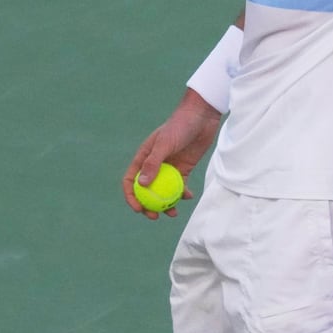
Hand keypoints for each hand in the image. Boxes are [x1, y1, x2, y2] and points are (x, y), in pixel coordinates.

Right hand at [120, 90, 222, 219]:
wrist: (201, 116)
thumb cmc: (180, 126)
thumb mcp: (165, 143)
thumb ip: (153, 163)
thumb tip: (142, 185)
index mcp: (144, 157)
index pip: (131, 180)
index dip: (131, 197)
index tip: (139, 209)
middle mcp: (154, 164)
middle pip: (146, 190)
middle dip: (148, 206)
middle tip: (155, 216)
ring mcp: (169, 167)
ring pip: (164, 191)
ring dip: (167, 204)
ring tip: (173, 212)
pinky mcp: (184, 168)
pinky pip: (180, 186)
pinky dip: (183, 194)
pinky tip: (189, 196)